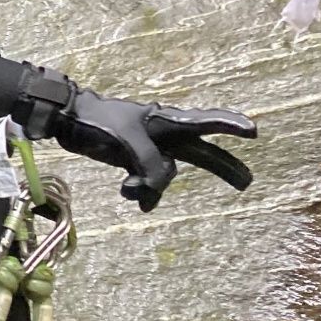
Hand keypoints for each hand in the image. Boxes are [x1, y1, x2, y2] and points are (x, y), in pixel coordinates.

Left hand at [15, 70, 255, 211]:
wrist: (68, 122)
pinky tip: (135, 199)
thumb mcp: (124, 139)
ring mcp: (150, 150)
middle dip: (222, 167)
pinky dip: (143, 193)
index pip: (203, 122)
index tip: (252, 131)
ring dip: (151, 188)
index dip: (228, 125)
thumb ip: (147, 162)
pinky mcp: (136, 162)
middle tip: (246, 182)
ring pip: (166, 176)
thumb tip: (157, 185)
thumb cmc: (98, 120)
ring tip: (129, 189)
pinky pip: (149, 184)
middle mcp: (163, 135)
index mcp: (164, 120)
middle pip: (201, 153)